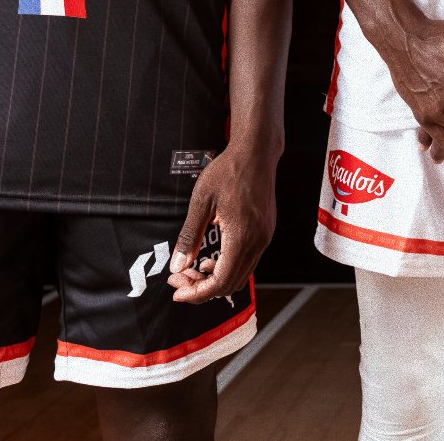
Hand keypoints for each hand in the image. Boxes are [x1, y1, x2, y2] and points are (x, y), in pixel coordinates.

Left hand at [166, 143, 275, 304]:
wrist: (257, 151)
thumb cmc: (229, 171)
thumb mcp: (201, 202)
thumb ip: (190, 237)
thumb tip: (177, 266)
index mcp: (242, 237)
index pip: (220, 282)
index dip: (197, 293)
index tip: (177, 291)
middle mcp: (258, 241)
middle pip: (231, 284)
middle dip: (202, 287)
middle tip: (180, 277)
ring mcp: (265, 236)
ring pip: (241, 275)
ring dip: (216, 278)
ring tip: (194, 268)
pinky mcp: (266, 230)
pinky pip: (248, 261)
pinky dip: (228, 266)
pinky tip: (212, 255)